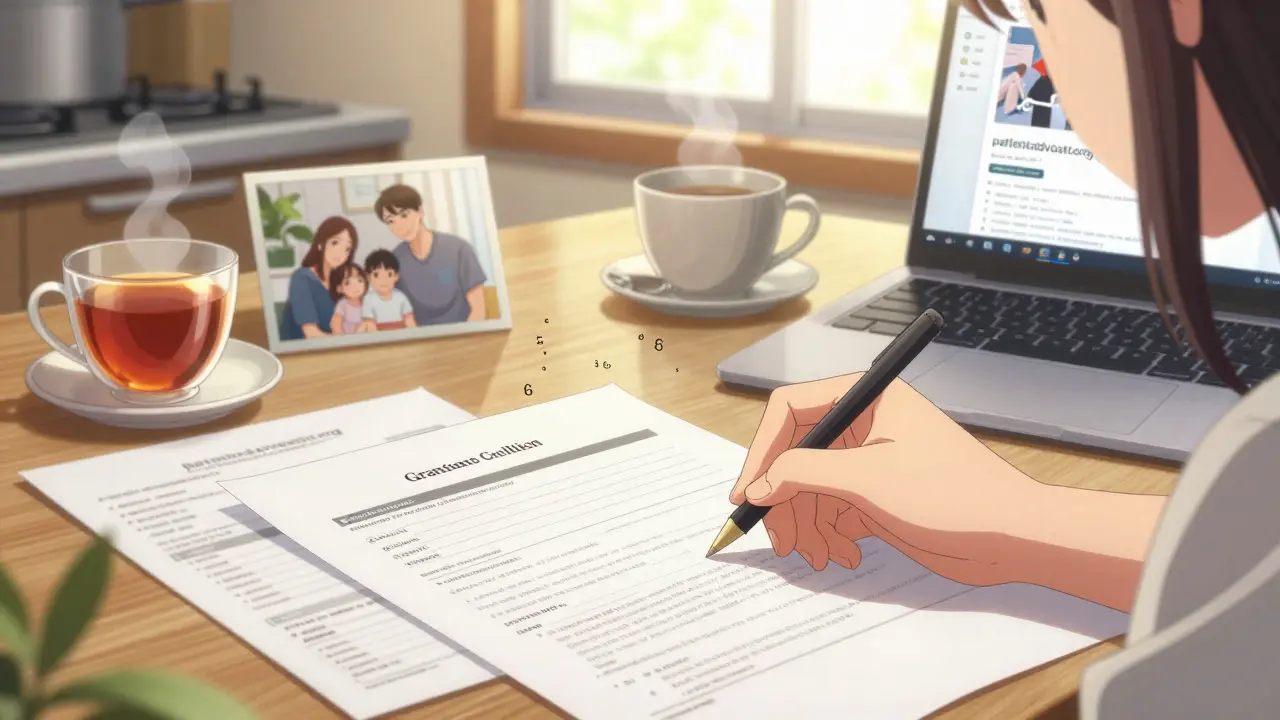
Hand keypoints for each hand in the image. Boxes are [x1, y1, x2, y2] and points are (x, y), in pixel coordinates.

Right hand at [729, 373, 1043, 587]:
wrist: (1013, 536)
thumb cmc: (954, 494)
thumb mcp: (869, 478)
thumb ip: (805, 472)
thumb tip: (760, 483)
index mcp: (867, 397)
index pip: (791, 409)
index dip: (762, 449)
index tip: (747, 491)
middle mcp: (864, 423)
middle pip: (796, 454)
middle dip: (784, 499)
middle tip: (777, 538)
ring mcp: (869, 460)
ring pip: (810, 487)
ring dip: (806, 524)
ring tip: (815, 556)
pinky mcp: (876, 494)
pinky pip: (832, 509)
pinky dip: (828, 534)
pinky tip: (841, 556)